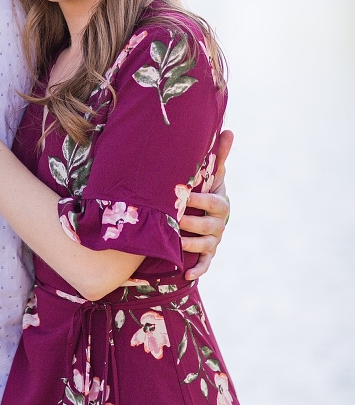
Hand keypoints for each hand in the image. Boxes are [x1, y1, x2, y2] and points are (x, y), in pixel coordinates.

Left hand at [181, 129, 232, 280]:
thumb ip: (219, 156)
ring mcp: (214, 240)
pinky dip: (198, 270)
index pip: (214, 202)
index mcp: (220, 203)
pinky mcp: (207, 255)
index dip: (201, 201)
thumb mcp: (212, 175)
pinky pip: (205, 265)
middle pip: (210, 226)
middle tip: (176, 220)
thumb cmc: (205, 190)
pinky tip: (187, 274)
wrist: (206, 214)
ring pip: (205, 245)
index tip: (185, 196)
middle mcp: (219, 223)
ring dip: (191, 245)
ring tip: (176, 243)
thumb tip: (229, 130)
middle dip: (193, 223)